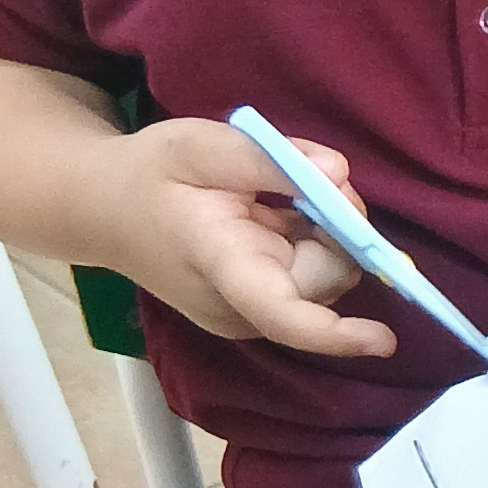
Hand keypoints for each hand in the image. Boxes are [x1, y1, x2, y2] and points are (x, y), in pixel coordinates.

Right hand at [104, 118, 394, 359]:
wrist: (104, 209)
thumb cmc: (152, 174)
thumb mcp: (203, 146)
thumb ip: (273, 160)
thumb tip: (340, 176)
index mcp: (219, 264)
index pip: (280, 310)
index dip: (334, 332)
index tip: (383, 342)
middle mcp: (237, 307)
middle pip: (326, 279)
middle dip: (339, 229)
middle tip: (302, 180)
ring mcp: (247, 316)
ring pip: (326, 278)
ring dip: (323, 235)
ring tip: (274, 200)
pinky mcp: (259, 312)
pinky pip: (312, 279)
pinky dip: (308, 244)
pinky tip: (271, 220)